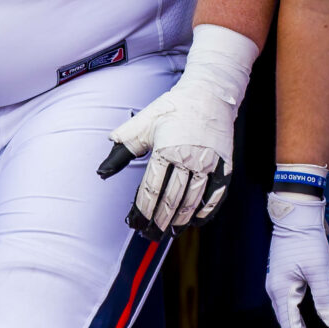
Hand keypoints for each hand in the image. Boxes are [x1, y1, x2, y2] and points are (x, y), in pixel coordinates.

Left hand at [98, 24, 259, 234]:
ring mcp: (209, 163)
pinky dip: (206, 211)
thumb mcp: (144, 122)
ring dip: (181, 221)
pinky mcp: (225, 165)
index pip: (151, 189)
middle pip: (172, 200)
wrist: (211, 93)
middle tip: (150, 234)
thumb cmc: (174, 107)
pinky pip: (217, 196)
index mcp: (166, 148)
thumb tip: (102, 170)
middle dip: (159, 221)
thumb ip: (124, 146)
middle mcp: (189, 158)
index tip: (135, 222)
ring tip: (171, 232)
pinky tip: (196, 220)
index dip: (142, 210)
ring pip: (194, 201)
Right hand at [265, 184, 328, 327]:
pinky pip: (293, 304)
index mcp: (280, 290)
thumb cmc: (307, 239)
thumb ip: (325, 298)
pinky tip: (309, 323)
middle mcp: (276, 288)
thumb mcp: (319, 270)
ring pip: (291, 315)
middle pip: (289, 323)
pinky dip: (301, 318)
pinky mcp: (286, 275)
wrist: (298, 212)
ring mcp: (280, 281)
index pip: (290, 326)